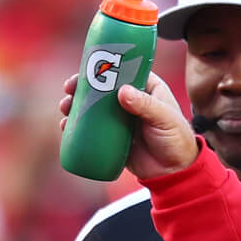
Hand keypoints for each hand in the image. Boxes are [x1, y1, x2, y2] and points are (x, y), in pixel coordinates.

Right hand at [58, 71, 199, 178]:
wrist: (173, 172)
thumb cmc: (175, 139)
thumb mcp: (164, 118)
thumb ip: (145, 105)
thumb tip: (122, 91)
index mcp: (145, 87)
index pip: (121, 71)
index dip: (101, 68)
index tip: (85, 70)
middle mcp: (130, 100)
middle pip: (101, 88)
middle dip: (81, 87)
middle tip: (69, 91)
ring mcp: (119, 119)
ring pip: (93, 108)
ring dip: (75, 106)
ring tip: (65, 109)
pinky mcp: (112, 137)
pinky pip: (91, 129)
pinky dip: (77, 127)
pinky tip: (66, 126)